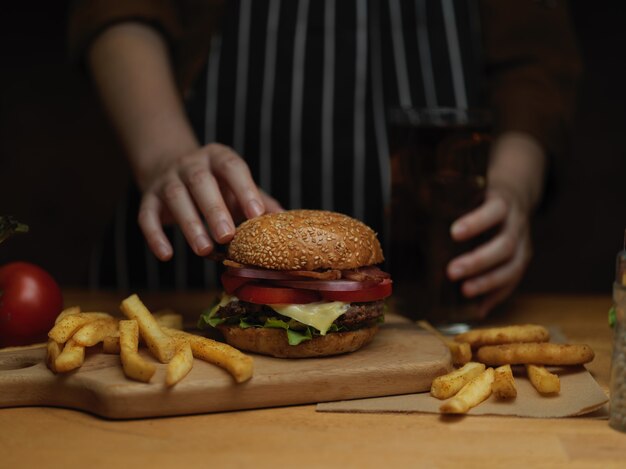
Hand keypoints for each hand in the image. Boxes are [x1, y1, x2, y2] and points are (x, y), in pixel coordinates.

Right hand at [138, 143, 282, 259]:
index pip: (232, 167)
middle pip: (201, 182)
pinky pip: (146, 215)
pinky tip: (166, 254)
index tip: (257, 214)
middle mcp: (191, 164)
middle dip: (214, 209)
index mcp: (218, 158)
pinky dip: (155, 235)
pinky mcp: (148, 198)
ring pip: (176, 198)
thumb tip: (286, 222)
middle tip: (227, 237)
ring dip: (190, 224)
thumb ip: (259, 201)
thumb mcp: (237, 186)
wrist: (170, 167)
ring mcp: (167, 180)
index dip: (244, 189)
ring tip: (204, 250)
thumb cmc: (216, 184)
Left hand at [445, 132, 545, 316]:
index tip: (453, 233)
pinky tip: (478, 309)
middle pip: (505, 245)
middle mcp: (516, 225)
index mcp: (501, 202)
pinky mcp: (521, 263)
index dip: (476, 222)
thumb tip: (388, 208)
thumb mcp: (466, 192)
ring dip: (488, 282)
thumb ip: (435, 199)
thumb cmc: (479, 198)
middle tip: (451, 272)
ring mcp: (523, 246)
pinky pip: (512, 283)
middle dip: (478, 261)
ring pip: (512, 267)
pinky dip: (496, 297)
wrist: (515, 198)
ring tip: (465, 292)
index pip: (494, 210)